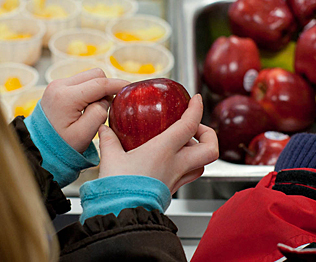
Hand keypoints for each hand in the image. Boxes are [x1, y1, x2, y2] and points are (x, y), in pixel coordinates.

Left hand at [40, 68, 128, 153]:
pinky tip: (86, 106)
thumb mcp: (84, 134)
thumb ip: (99, 113)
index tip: (131, 88)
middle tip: (106, 107)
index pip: (99, 84)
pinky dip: (89, 90)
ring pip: (89, 76)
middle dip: (106, 87)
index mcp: (66, 97)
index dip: (118, 84)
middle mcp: (60, 85)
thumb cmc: (61, 145)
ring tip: (93, 109)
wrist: (38, 147)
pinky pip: (81, 81)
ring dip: (97, 88)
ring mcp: (57, 84)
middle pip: (95, 74)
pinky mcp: (58, 87)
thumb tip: (106, 99)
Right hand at [97, 94, 218, 193]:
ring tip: (186, 143)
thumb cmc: (119, 188)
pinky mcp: (172, 189)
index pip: (189, 125)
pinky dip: (188, 165)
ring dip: (200, 151)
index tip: (196, 99)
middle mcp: (176, 165)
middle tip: (196, 127)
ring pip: (203, 164)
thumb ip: (109, 140)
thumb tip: (104, 129)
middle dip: (209, 134)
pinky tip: (173, 160)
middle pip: (210, 148)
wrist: (122, 215)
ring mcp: (177, 179)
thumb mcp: (111, 158)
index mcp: (164, 150)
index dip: (197, 109)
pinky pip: (190, 175)